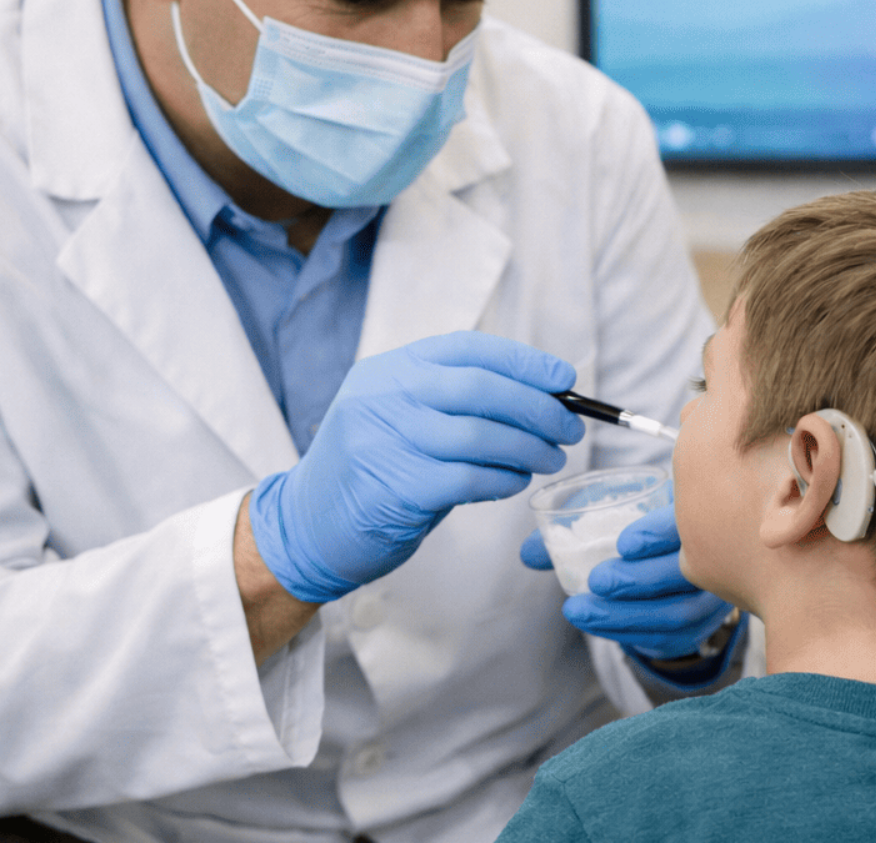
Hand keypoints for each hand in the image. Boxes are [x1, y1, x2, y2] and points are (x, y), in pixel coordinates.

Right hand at [252, 332, 584, 602]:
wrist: (306, 525)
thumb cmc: (375, 468)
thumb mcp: (403, 416)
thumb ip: (458, 402)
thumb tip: (543, 399)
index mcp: (391, 369)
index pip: (469, 349)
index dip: (524, 362)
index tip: (565, 381)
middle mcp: (383, 397)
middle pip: (480, 388)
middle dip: (537, 408)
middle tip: (570, 429)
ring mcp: (383, 441)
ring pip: (479, 435)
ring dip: (528, 448)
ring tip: (549, 459)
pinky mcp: (391, 488)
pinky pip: (466, 478)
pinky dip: (503, 479)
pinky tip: (515, 482)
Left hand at [520, 504, 735, 659]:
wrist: (680, 568)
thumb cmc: (645, 535)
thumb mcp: (618, 520)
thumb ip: (574, 533)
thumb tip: (528, 553)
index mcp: (699, 516)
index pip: (690, 522)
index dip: (660, 533)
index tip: (622, 543)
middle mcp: (717, 557)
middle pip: (686, 574)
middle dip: (637, 580)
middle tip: (595, 580)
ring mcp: (712, 598)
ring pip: (676, 613)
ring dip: (623, 614)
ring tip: (578, 610)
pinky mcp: (698, 629)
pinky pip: (667, 637)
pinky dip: (626, 631)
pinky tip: (595, 624)